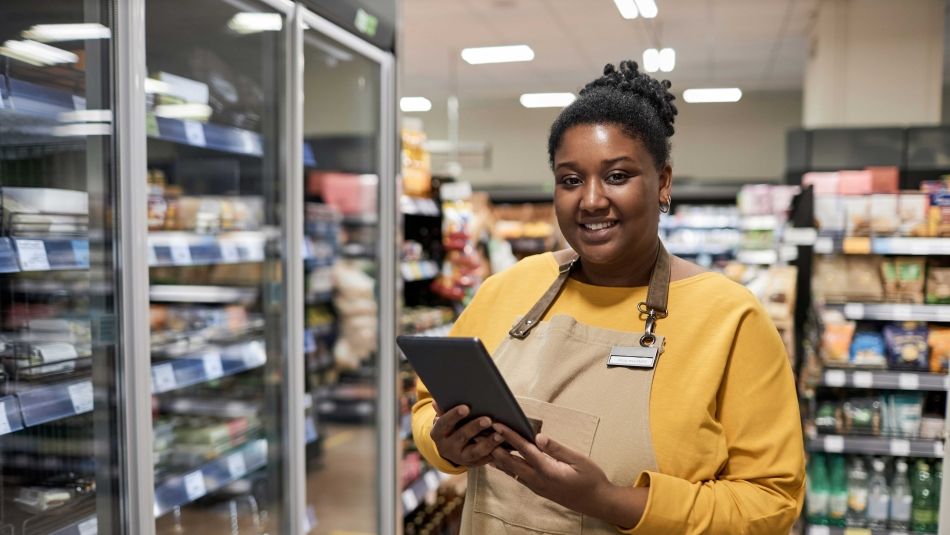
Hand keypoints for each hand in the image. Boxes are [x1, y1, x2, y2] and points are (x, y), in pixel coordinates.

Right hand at [430, 401, 503, 467]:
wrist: (450, 450)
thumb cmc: (450, 427)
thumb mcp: (444, 420)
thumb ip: (443, 411)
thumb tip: (436, 402)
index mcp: (438, 434)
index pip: (444, 423)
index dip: (454, 415)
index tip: (466, 407)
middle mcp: (447, 448)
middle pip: (461, 437)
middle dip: (475, 428)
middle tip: (488, 419)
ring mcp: (460, 458)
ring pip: (475, 452)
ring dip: (488, 443)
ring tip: (500, 435)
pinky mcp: (473, 464)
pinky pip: (485, 459)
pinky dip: (496, 453)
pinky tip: (506, 445)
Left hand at [489, 423, 646, 528]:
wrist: (597, 502)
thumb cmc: (591, 479)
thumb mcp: (578, 460)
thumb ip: (557, 448)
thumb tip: (538, 437)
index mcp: (548, 470)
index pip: (524, 450)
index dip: (509, 436)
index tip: (497, 425)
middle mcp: (538, 480)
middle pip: (511, 462)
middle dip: (495, 447)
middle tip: (481, 435)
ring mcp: (537, 487)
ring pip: (512, 471)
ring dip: (498, 458)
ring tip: (484, 446)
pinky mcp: (538, 489)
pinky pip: (518, 477)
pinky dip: (507, 468)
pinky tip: (500, 462)